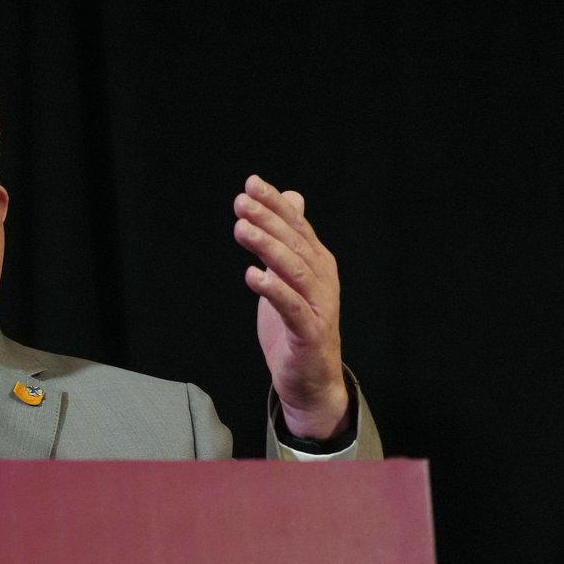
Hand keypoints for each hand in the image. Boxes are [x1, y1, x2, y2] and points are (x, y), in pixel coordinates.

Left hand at [233, 174, 350, 439]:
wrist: (312, 379)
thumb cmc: (298, 326)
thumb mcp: (292, 277)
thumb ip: (290, 238)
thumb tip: (292, 196)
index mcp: (318, 263)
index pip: (296, 226)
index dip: (275, 204)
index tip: (251, 184)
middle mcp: (323, 280)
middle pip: (294, 243)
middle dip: (267, 219)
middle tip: (241, 202)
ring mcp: (319, 306)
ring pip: (293, 270)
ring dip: (267, 248)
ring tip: (241, 230)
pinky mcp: (310, 333)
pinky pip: (291, 308)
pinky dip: (273, 290)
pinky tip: (252, 276)